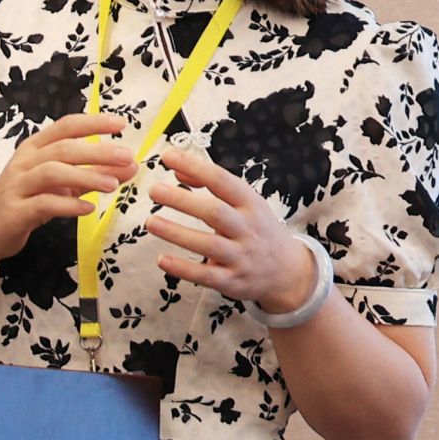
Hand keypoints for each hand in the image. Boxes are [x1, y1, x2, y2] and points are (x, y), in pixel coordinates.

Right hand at [0, 114, 135, 261]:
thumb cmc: (26, 200)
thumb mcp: (63, 185)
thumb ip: (94, 173)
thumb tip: (131, 166)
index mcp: (36, 148)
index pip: (66, 126)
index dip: (93, 122)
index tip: (121, 124)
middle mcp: (25, 161)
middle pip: (63, 148)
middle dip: (97, 151)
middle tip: (126, 156)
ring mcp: (17, 185)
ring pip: (52, 172)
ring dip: (85, 176)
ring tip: (112, 185)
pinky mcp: (14, 211)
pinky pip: (43, 204)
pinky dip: (68, 205)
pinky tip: (88, 208)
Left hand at [146, 147, 314, 314]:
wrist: (288, 271)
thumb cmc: (258, 229)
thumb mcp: (245, 203)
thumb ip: (212, 185)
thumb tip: (177, 169)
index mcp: (250, 203)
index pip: (222, 181)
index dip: (196, 167)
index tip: (168, 157)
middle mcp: (247, 229)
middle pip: (214, 212)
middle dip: (183, 200)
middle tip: (155, 190)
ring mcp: (241, 257)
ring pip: (208, 244)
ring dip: (177, 233)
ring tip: (150, 222)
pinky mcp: (232, 282)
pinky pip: (206, 275)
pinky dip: (183, 268)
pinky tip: (161, 259)